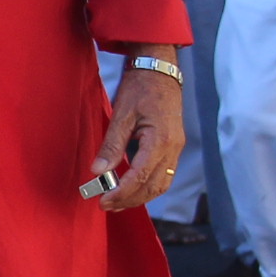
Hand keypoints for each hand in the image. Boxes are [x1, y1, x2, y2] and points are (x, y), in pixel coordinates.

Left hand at [91, 56, 185, 213]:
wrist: (160, 71)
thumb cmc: (140, 88)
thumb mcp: (122, 113)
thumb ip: (112, 144)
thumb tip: (98, 171)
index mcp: (161, 140)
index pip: (141, 175)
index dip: (122, 192)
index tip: (103, 200)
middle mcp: (173, 148)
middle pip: (154, 186)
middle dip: (129, 200)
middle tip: (105, 205)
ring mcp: (176, 149)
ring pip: (161, 184)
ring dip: (139, 197)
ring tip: (116, 202)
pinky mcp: (174, 148)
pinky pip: (164, 176)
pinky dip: (148, 187)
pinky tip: (131, 189)